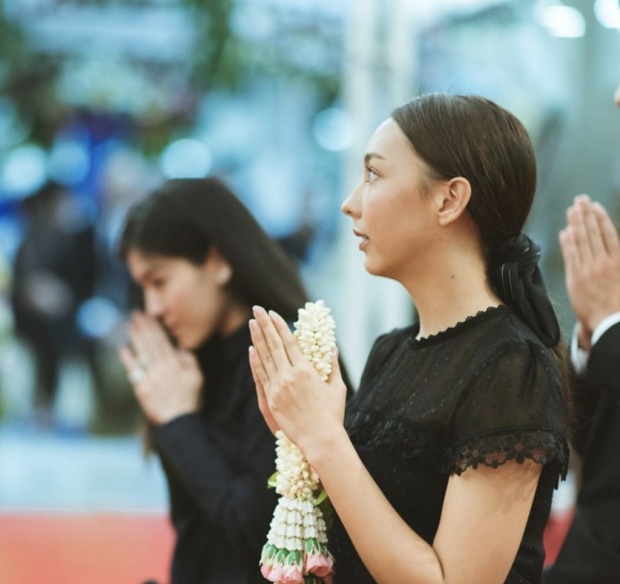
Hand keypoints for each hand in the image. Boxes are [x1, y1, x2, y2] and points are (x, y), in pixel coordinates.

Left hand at [119, 312, 202, 424]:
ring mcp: (150, 378)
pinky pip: (133, 371)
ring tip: (130, 325)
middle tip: (136, 314)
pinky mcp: (141, 389)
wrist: (179, 421)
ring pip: (141, 353)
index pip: (163, 341)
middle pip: (150, 343)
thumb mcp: (198, 377)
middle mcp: (161, 368)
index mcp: (175, 364)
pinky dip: (128, 359)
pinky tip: (124, 348)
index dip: (155, 327)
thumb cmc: (190, 400)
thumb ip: (190, 360)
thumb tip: (180, 348)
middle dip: (143, 327)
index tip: (149, 316)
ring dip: (135, 338)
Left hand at [248, 306, 346, 455]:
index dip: (279, 326)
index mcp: (305, 370)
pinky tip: (252, 349)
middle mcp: (289, 376)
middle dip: (264, 325)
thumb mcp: (337, 387)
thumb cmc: (332, 414)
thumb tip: (332, 348)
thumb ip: (333, 365)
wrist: (320, 439)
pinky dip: (256, 362)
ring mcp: (278, 388)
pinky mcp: (271, 400)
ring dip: (257, 339)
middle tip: (257, 309)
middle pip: (273, 345)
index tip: (272, 313)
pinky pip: (261, 376)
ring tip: (252, 323)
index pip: (289, 342)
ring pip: (264, 358)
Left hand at [559, 195, 619, 348]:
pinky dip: (568, 242)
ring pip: (581, 241)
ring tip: (572, 209)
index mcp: (619, 261)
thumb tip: (612, 245)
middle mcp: (604, 262)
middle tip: (580, 199)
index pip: (608, 233)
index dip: (600, 218)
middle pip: (593, 233)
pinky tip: (565, 230)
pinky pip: (571, 256)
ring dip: (576, 223)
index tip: (595, 206)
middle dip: (586, 214)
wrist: (611, 323)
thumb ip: (617, 259)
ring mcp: (589, 269)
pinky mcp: (576, 278)